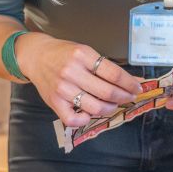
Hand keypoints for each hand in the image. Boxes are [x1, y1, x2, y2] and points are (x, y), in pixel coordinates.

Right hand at [16, 33, 140, 128]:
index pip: (114, 73)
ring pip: (94, 107)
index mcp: (82, 55)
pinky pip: (73, 119)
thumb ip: (105, 66)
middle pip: (107, 92)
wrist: (36, 56)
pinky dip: (85, 119)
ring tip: (112, 104)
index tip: (137, 88)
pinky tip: (89, 113)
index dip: (129, 83)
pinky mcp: (54, 102)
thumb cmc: (63, 54)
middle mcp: (72, 72)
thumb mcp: (85, 52)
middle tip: (129, 97)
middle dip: (124, 97)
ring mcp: (62, 88)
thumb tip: (132, 80)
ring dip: (109, 108)